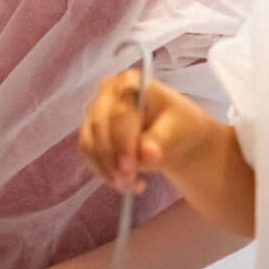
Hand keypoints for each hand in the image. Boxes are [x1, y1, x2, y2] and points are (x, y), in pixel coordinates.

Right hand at [79, 70, 211, 190]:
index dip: (122, 139)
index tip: (131, 166)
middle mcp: (107, 93)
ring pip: (89, 141)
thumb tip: (146, 154)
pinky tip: (125, 183)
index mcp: (130, 82)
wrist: (175, 135)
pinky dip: (102, 172)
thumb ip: (160, 141)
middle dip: (111, 157)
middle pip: (98, 125)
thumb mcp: (178, 130)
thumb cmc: (179, 124)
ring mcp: (95, 112)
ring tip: (130, 186)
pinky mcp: (91, 132)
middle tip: (127, 181)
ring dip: (105, 168)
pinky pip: (88, 154)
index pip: (119, 111)